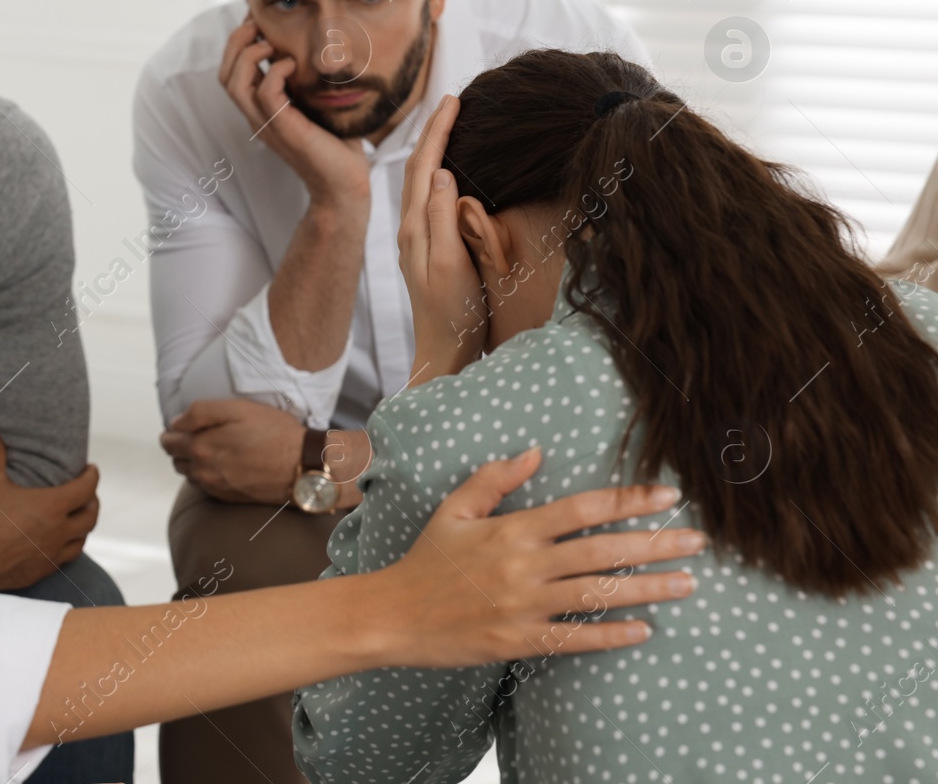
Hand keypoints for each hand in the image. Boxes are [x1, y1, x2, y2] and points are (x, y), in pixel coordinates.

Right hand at [0, 431, 99, 591]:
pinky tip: (56, 544)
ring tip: (76, 519)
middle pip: (90, 517)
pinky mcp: (38, 573)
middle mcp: (56, 533)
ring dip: (82, 529)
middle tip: (88, 494)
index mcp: (51, 507)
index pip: (86, 489)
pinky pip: (61, 561)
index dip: (92, 477)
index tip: (91, 470)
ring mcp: (49, 556)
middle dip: (92, 502)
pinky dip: (65, 549)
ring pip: (79, 542)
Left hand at [161, 399, 304, 503]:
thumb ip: (199, 412)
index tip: (182, 426)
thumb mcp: (237, 409)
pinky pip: (204, 486)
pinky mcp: (228, 498)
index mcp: (200, 447)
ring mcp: (215, 487)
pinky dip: (206, 475)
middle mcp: (202, 471)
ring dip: (192, 462)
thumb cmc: (273, 432)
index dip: (172, 431)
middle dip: (180, 447)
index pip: (168, 442)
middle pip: (175, 460)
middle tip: (197, 435)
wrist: (301, 466)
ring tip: (211, 449)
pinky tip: (222, 465)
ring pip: (189, 474)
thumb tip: (175, 422)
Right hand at [218, 15, 369, 205]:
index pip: (230, 73)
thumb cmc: (335, 143)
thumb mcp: (315, 103)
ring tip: (270, 43)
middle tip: (256, 23)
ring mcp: (267, 125)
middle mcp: (256, 117)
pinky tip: (293, 65)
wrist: (344, 183)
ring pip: (234, 84)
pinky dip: (274, 72)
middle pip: (224, 75)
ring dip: (248, 55)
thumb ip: (303, 81)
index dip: (237, 44)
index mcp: (260, 110)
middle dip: (235, 43)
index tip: (257, 22)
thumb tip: (310, 49)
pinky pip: (265, 94)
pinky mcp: (284, 129)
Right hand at [367, 448, 703, 667]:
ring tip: (686, 584)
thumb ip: (496, 479)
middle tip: (698, 542)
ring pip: (597, 594)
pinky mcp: (519, 640)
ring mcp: (524, 605)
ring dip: (646, 589)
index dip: (628, 501)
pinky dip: (610, 635)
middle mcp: (524, 565)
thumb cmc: (427, 560)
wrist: (394, 614)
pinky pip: (574, 638)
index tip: (667, 497)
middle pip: (602, 551)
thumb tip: (536, 452)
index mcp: (512, 529)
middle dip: (654, 545)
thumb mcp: (454, 510)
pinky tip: (643, 631)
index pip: (582, 509)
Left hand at [398, 93, 484, 380]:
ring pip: (422, 182)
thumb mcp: (450, 264)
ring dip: (433, 150)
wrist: (445, 350)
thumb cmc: (454, 312)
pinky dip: (437, 173)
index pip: (425, 167)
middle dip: (433, 132)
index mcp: (415, 227)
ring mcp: (418, 238)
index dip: (437, 131)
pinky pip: (430, 197)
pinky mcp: (428, 248)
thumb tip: (443, 173)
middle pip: (419, 168)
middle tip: (451, 101)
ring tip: (447, 125)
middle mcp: (411, 228)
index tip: (452, 100)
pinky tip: (446, 171)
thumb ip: (443, 219)